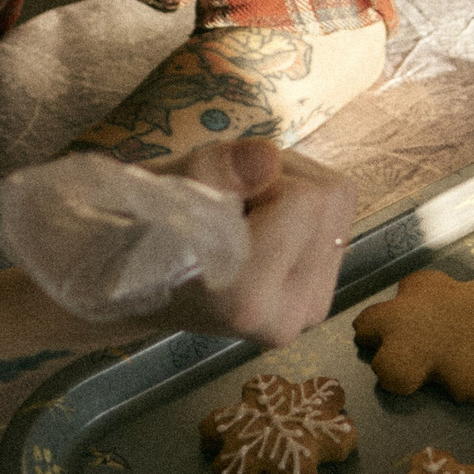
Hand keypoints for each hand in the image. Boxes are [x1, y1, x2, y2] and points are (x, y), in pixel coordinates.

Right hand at [164, 139, 356, 348]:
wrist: (133, 284)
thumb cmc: (143, 231)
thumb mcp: (166, 185)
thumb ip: (215, 170)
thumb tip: (269, 158)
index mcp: (246, 296)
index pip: (303, 199)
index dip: (260, 177)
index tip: (220, 195)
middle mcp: (288, 315)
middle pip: (330, 197)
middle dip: (282, 178)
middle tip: (232, 199)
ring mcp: (308, 312)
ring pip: (340, 204)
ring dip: (293, 189)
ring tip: (244, 214)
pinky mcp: (317, 301)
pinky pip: (338, 221)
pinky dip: (303, 211)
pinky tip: (261, 229)